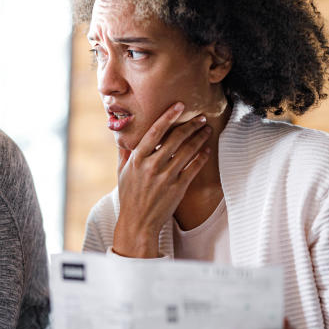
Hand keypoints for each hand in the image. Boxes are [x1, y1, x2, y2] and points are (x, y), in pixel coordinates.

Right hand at [112, 103, 211, 256]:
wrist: (138, 222)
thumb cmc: (129, 196)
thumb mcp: (121, 173)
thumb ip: (125, 153)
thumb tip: (123, 136)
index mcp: (137, 159)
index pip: (154, 132)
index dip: (168, 116)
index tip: (179, 106)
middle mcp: (152, 166)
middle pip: (175, 138)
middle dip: (191, 125)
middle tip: (201, 117)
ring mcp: (166, 177)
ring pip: (188, 151)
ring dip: (200, 138)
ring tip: (206, 130)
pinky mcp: (178, 187)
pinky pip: (194, 167)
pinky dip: (202, 156)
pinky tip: (206, 149)